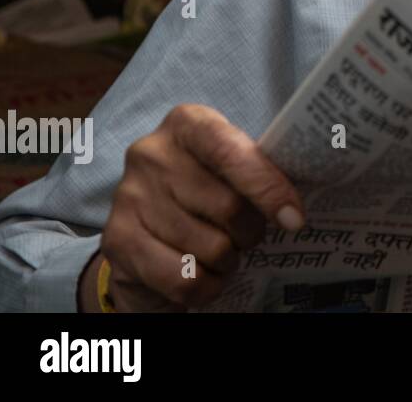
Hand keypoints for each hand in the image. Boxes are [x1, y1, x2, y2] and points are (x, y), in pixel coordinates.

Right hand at [86, 104, 304, 310]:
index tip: (293, 218)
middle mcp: (152, 153)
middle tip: (246, 236)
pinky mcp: (117, 241)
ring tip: (219, 253)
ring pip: (210, 247)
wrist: (142, 236)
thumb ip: (258, 174)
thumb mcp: (230, 171)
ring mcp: (130, 196)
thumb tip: (293, 212)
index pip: (231, 150)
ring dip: (227, 261)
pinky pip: (185, 279)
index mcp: (187, 124)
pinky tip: (200, 274)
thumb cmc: (204, 195)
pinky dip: (206, 286)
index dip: (266, 186)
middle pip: (227, 205)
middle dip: (250, 232)